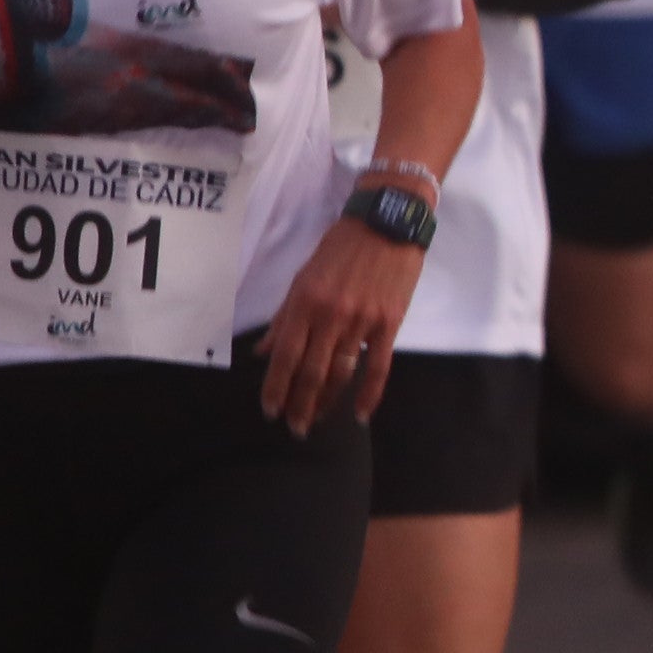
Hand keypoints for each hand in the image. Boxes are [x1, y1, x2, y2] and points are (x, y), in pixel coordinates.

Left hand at [261, 212, 427, 434]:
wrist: (387, 225)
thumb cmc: (341, 248)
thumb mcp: (303, 277)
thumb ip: (285, 317)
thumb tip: (264, 351)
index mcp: (304, 302)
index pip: (286, 355)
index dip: (276, 387)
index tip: (270, 410)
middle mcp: (330, 315)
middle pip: (312, 371)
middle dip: (300, 404)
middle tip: (295, 428)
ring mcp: (361, 321)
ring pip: (341, 372)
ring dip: (328, 402)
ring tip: (319, 422)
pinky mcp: (388, 323)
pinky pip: (377, 366)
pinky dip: (368, 394)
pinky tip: (359, 415)